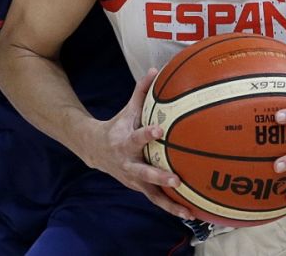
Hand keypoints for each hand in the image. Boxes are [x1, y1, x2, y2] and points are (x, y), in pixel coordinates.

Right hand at [75, 68, 192, 220]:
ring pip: (151, 194)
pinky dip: (171, 208)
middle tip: (176, 180)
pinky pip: (156, 200)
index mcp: (124, 142)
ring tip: (188, 212)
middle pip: (143, 173)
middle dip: (159, 177)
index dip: (147, 134)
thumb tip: (155, 70)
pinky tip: (190, 214)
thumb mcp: (127, 111)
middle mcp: (128, 164)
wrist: (95, 151)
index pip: (137, 137)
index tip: (159, 130)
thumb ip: (141, 93)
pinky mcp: (139, 189)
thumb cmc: (118, 127)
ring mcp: (133, 179)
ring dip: (169, 204)